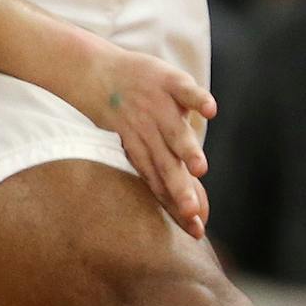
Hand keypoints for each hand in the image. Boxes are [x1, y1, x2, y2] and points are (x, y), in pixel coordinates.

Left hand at [62, 39, 216, 237]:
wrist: (94, 75)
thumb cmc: (123, 117)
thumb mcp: (136, 147)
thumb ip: (162, 174)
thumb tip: (187, 209)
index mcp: (143, 153)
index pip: (162, 185)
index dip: (178, 207)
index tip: (195, 231)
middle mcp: (151, 135)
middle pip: (167, 165)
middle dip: (180, 188)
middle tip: (192, 212)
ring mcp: (159, 108)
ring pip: (175, 133)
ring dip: (188, 149)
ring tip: (200, 168)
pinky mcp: (167, 82)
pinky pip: (185, 92)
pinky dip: (197, 99)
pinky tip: (211, 111)